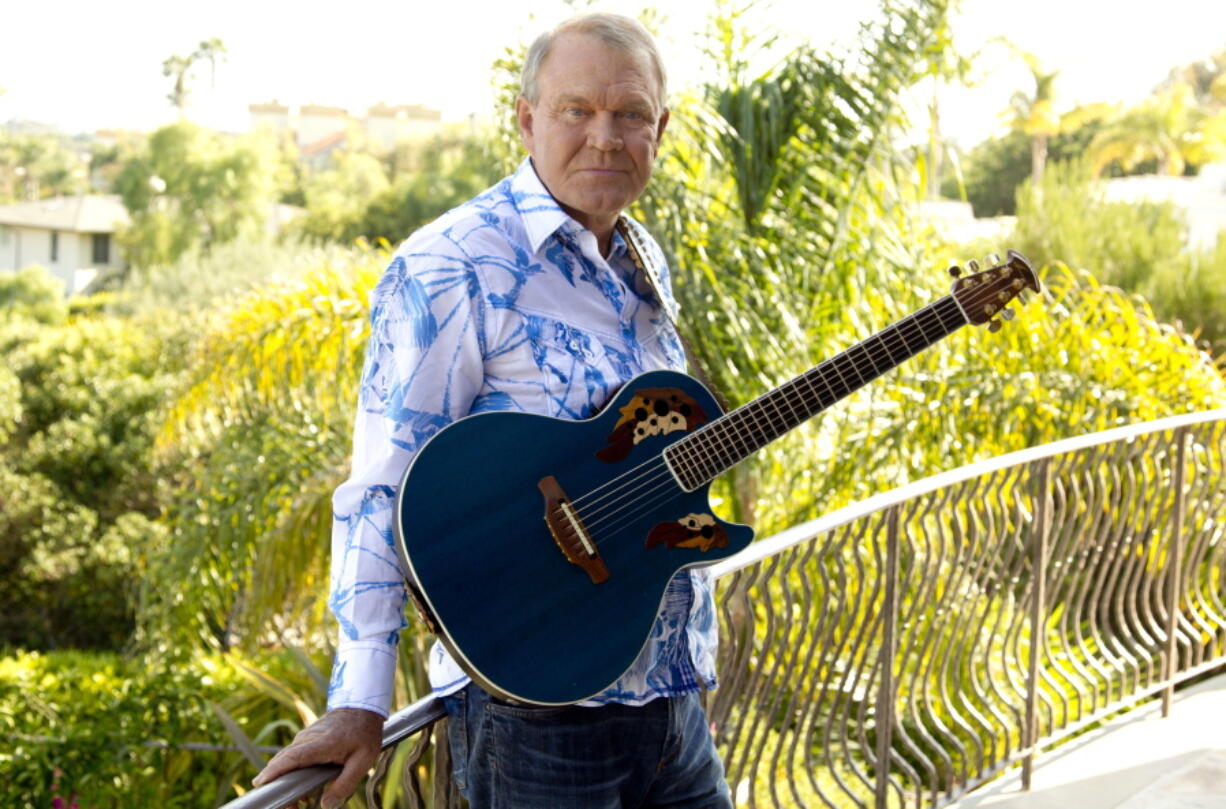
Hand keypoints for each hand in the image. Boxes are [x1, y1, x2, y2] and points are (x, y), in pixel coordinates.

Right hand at [252, 707, 384, 808]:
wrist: (362, 707)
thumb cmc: (364, 733)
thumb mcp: (363, 761)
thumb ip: (345, 784)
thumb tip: (327, 805)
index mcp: (322, 744)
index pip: (292, 757)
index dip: (275, 771)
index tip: (260, 784)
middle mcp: (307, 739)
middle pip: (282, 760)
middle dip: (276, 783)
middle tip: (288, 806)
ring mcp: (304, 737)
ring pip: (285, 759)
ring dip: (282, 778)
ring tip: (295, 802)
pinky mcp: (304, 738)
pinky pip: (291, 755)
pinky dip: (288, 770)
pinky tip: (299, 785)